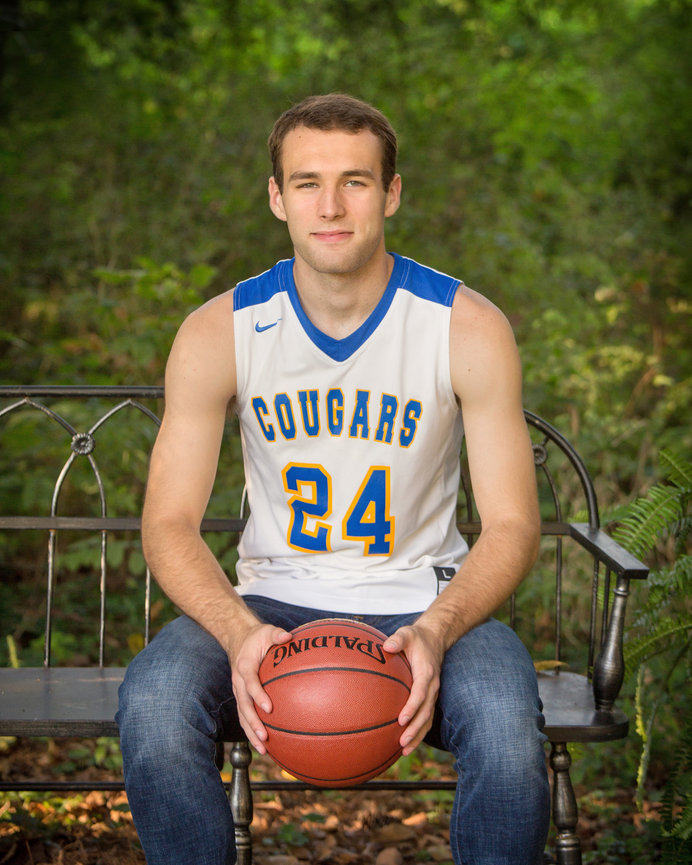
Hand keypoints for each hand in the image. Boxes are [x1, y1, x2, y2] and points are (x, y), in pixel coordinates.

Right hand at [229, 622, 291, 753]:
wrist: (238, 639)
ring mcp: (238, 691)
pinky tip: (264, 744)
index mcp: (244, 665)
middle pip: (243, 705)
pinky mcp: (241, 697)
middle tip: (265, 736)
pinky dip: (252, 730)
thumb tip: (289, 636)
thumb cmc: (257, 637)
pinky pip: (245, 716)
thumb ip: (277, 634)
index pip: (250, 683)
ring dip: (251, 732)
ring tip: (263, 749)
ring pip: (242, 715)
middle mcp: (238, 681)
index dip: (258, 695)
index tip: (269, 708)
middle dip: (253, 722)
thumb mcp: (267, 631)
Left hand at [382, 623, 444, 755]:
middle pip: (426, 712)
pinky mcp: (429, 698)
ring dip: (417, 735)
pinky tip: (406, 742)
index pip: (420, 694)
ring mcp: (432, 694)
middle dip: (415, 729)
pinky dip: (418, 731)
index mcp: (426, 673)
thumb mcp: (407, 633)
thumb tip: (386, 646)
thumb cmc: (416, 637)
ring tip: (404, 750)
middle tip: (401, 743)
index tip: (401, 719)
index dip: (412, 708)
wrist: (435, 639)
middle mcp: (432, 686)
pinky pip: (425, 717)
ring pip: (427, 719)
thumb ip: (398, 639)